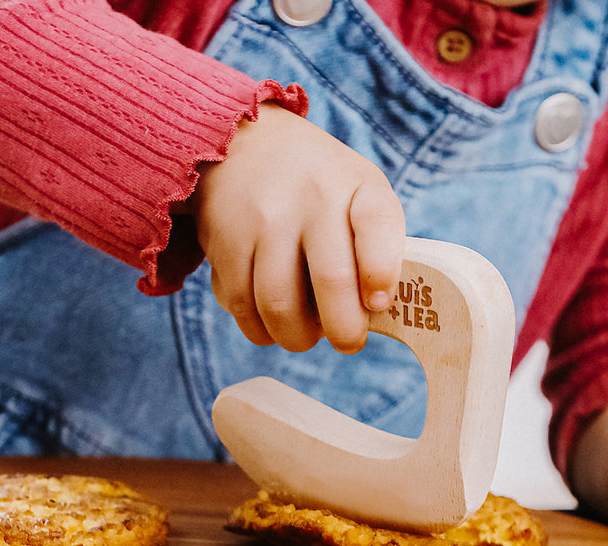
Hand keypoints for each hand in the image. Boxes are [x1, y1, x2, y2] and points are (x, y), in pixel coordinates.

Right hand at [186, 104, 404, 352]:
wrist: (243, 143)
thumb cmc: (318, 187)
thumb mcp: (359, 191)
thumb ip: (375, 245)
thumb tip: (373, 315)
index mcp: (357, 185)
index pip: (378, 225)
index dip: (382, 273)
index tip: (379, 303)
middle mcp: (311, 198)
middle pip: (331, 281)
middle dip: (344, 330)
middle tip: (348, 341)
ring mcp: (264, 220)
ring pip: (280, 306)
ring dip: (297, 337)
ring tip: (305, 334)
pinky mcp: (225, 243)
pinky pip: (242, 307)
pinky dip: (259, 329)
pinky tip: (270, 321)